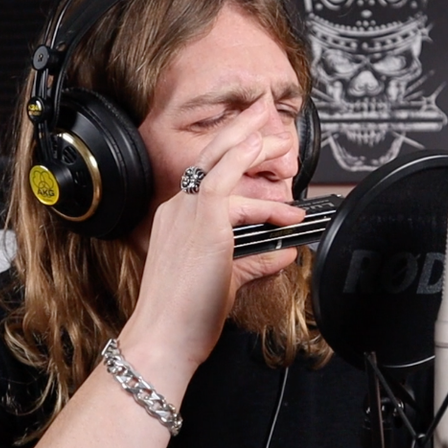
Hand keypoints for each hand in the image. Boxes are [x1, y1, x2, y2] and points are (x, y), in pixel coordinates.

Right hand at [119, 103, 305, 379]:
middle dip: (238, 128)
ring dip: (253, 147)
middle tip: (261, 110)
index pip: (207, 175)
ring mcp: (188, 214)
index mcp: (177, 217)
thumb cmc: (182, 313)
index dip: (230, 153)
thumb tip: (285, 252)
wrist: (162, 337)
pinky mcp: (204, 226)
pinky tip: (278, 189)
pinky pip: (232, 193)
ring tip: (281, 143)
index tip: (250, 141)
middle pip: (210, 154)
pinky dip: (258, 188)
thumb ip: (255, 261)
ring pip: (222, 164)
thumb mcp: (225, 280)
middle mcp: (178, 209)